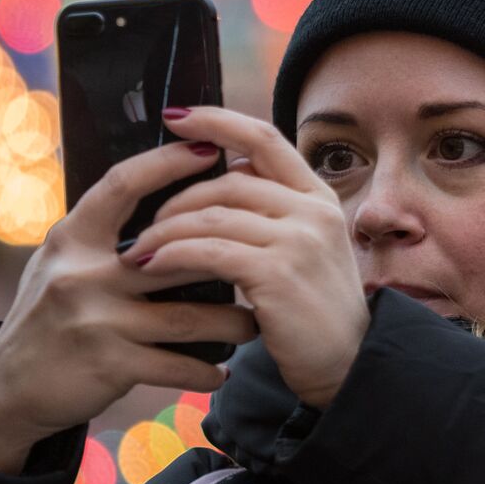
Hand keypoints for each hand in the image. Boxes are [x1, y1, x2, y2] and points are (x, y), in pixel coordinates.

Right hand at [0, 133, 263, 470]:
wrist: (6, 389)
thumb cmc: (47, 318)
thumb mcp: (62, 264)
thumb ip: (104, 235)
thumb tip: (168, 198)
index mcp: (72, 238)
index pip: (124, 183)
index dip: (168, 162)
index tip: (209, 148)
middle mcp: (82, 273)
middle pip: (177, 252)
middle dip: (228, 258)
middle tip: (265, 256)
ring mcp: (96, 320)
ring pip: (191, 316)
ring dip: (233, 323)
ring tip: (254, 324)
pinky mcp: (109, 365)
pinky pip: (177, 364)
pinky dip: (206, 369)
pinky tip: (222, 369)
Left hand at [117, 106, 369, 408]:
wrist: (347, 365)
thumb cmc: (315, 312)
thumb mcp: (306, 249)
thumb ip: (274, 211)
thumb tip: (223, 172)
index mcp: (318, 197)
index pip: (264, 139)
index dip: (217, 122)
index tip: (176, 118)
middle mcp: (313, 211)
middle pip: (229, 179)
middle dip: (177, 197)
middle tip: (146, 223)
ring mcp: (298, 241)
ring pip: (213, 214)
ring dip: (166, 230)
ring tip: (137, 251)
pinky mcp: (277, 274)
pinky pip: (209, 251)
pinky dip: (173, 254)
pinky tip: (152, 265)